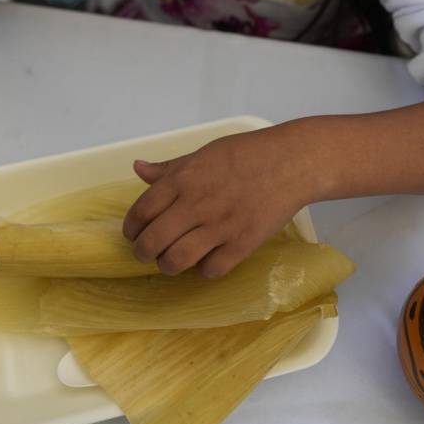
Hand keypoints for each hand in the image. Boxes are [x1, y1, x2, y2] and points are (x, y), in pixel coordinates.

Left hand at [122, 127, 313, 278]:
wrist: (291, 162)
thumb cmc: (247, 153)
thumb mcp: (203, 153)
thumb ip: (169, 167)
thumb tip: (138, 168)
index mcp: (183, 179)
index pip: (141, 212)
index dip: (131, 229)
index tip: (134, 234)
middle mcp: (196, 204)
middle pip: (153, 241)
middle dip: (143, 253)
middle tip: (148, 254)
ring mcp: (220, 226)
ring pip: (177, 260)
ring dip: (168, 265)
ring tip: (172, 262)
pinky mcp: (242, 243)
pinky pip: (212, 269)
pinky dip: (204, 270)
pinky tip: (207, 260)